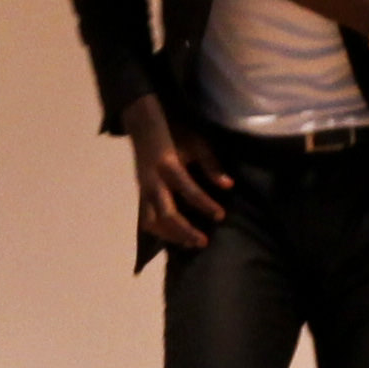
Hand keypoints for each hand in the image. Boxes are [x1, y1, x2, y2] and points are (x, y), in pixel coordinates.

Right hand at [128, 108, 229, 250]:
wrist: (143, 123)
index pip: (188, 190)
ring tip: (190, 244)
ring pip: (150, 221)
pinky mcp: (140, 194)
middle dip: (184, 231)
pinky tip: (175, 237)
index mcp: (167, 165)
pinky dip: (160, 231)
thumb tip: (228, 185)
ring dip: (170, 235)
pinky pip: (145, 218)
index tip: (221, 216)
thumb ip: (211, 164)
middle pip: (165, 214)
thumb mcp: (196, 142)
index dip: (205, 204)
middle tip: (203, 242)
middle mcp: (152, 181)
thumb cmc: (175, 130)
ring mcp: (143, 189)